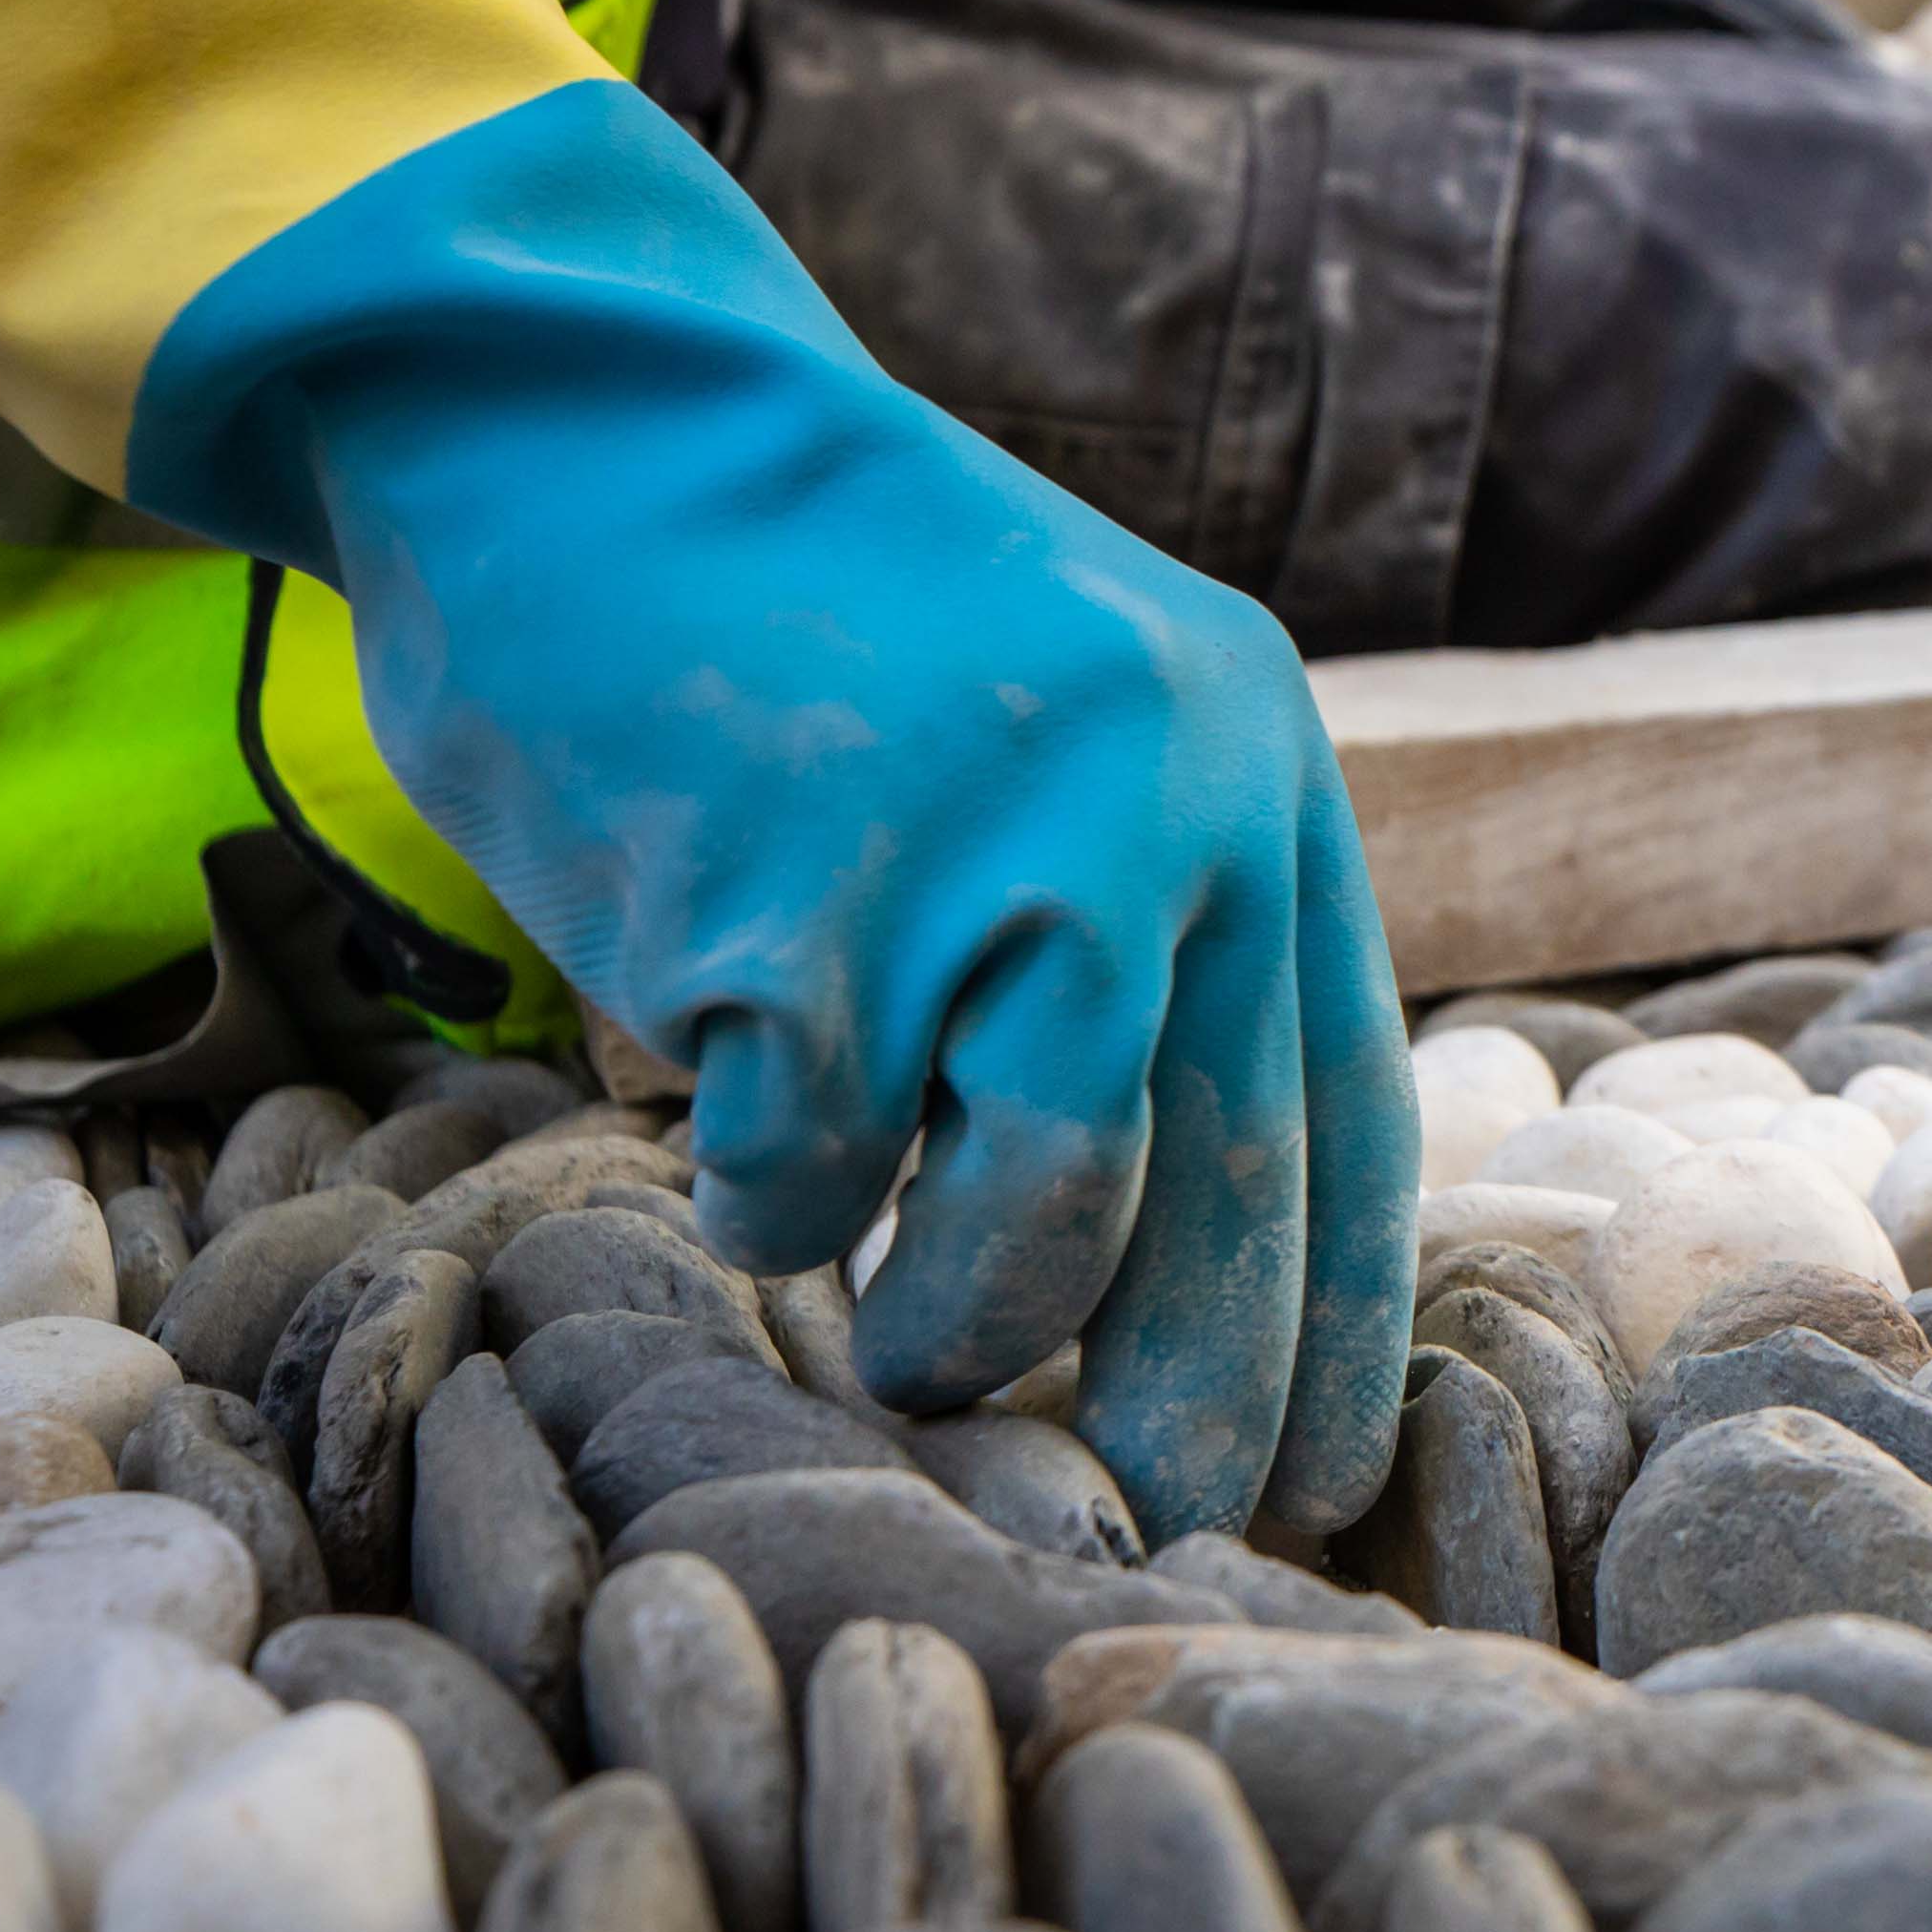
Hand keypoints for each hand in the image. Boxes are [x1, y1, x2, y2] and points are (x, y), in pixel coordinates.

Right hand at [126, 79, 1415, 1541]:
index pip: (1344, 1105)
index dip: (1338, 1317)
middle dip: (1183, 1402)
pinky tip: (730, 1123)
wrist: (587, 413)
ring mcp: (988, 865)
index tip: (1326, 1479)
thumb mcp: (1065, 720)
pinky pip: (809, 1174)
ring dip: (956, 1325)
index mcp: (1251, 765)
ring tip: (898, 1338)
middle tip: (1138, 1517)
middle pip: (1217, 1197)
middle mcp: (1164, 811)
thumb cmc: (808, 615)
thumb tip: (1187, 1260)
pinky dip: (768, 1195)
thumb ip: (1144, 927)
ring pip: (1034, 1223)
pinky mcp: (798, 922)